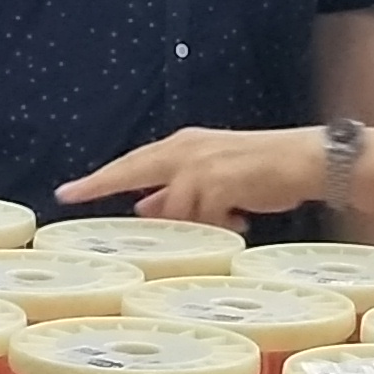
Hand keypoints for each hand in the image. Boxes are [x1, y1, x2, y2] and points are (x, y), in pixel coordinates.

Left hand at [60, 127, 324, 228]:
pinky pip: (204, 217)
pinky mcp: (220, 180)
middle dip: (101, 183)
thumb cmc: (262, 171)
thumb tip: (144, 211)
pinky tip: (240, 222)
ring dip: (192, 223)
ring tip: (224, 223)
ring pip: (173, 207)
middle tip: (71, 195)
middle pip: (133, 168)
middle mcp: (186, 149)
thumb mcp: (213, 182)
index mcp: (183, 147)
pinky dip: (218, 226)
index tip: (67, 192)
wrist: (306, 160)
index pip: (131, 163)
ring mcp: (201, 164)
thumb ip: (178, 194)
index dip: (99, 178)